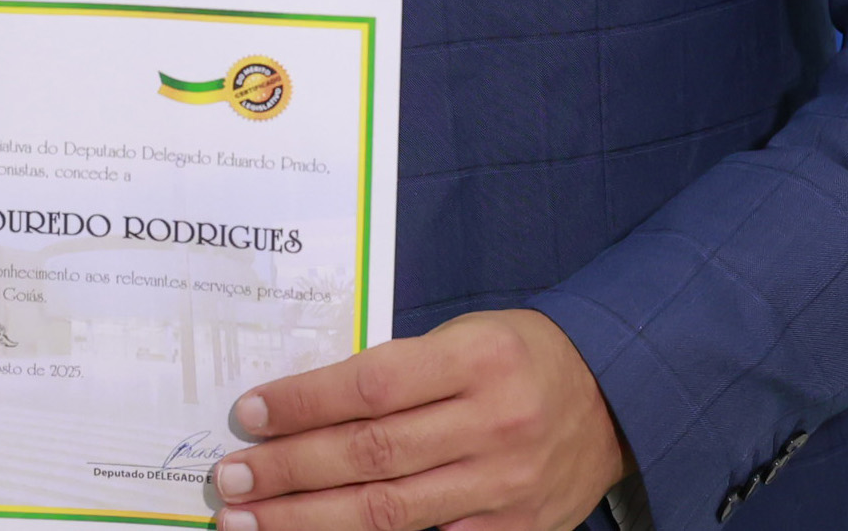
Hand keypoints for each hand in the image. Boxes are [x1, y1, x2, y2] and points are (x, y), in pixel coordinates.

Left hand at [209, 309, 625, 530]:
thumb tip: (304, 407)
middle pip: (370, 456)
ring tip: (251, 521)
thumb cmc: (521, 358)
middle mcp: (494, 424)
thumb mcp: (467, 336)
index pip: (370, 386)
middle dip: (289, 472)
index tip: (249, 415)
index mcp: (479, 358)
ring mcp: (506, 487)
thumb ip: (398, 370)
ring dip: (308, 520)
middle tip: (231, 481)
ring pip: (388, 513)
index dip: (303, 404)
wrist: (616, 399)